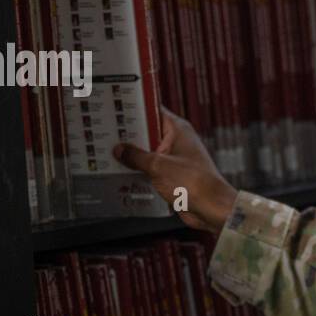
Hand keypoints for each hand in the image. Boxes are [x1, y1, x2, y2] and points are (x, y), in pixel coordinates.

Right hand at [114, 107, 238, 232]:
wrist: (211, 208)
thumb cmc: (193, 182)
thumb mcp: (158, 165)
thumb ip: (136, 156)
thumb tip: (120, 149)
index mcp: (177, 129)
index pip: (153, 111)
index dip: (134, 108)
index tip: (115, 107)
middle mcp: (176, 141)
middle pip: (147, 132)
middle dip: (128, 134)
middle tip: (104, 132)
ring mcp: (174, 158)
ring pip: (147, 152)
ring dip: (132, 155)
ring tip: (106, 152)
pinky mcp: (172, 175)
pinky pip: (151, 168)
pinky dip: (138, 170)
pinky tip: (120, 172)